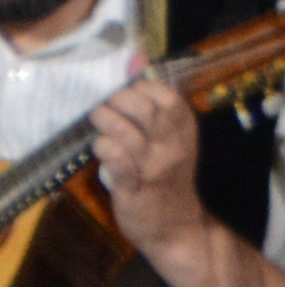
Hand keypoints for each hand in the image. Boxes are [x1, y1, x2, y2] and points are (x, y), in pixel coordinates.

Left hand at [83, 75, 211, 262]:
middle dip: (119, 100)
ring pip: (127, 133)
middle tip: (108, 107)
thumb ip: (154, 102)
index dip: (142, 87)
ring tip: (98, 122)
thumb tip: (137, 58)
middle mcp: (173, 148)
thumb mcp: (171, 139)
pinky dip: (103, 147)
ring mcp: (154, 169)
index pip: (167, 97)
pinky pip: (116, 161)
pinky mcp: (134, 189)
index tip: (128, 93)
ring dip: (105, 121)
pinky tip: (100, 148)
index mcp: (185, 133)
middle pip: (148, 110)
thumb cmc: (169, 179)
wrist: (178, 229)